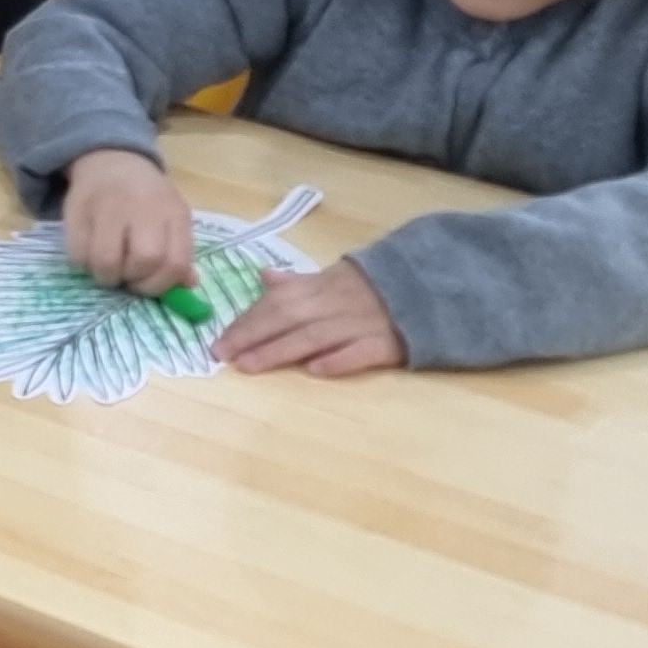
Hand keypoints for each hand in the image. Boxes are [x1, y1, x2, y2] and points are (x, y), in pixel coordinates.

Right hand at [62, 149, 195, 293]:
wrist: (112, 160)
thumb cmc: (147, 199)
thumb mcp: (172, 218)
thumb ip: (180, 252)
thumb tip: (187, 285)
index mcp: (172, 212)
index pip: (175, 262)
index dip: (161, 284)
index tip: (148, 283)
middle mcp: (143, 206)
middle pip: (144, 261)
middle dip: (134, 279)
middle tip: (127, 276)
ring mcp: (108, 206)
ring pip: (106, 262)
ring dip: (106, 275)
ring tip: (108, 266)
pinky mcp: (78, 209)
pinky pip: (78, 254)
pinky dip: (84, 262)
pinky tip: (90, 251)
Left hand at [215, 260, 409, 377]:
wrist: (428, 287)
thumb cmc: (370, 289)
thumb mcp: (332, 277)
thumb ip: (297, 283)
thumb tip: (263, 276)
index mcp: (321, 286)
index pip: (276, 302)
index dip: (247, 321)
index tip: (219, 340)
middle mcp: (336, 304)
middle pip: (289, 318)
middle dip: (253, 336)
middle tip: (223, 355)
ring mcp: (361, 324)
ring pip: (315, 337)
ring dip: (281, 351)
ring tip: (250, 365)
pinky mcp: (387, 344)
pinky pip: (360, 353)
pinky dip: (338, 360)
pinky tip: (315, 371)